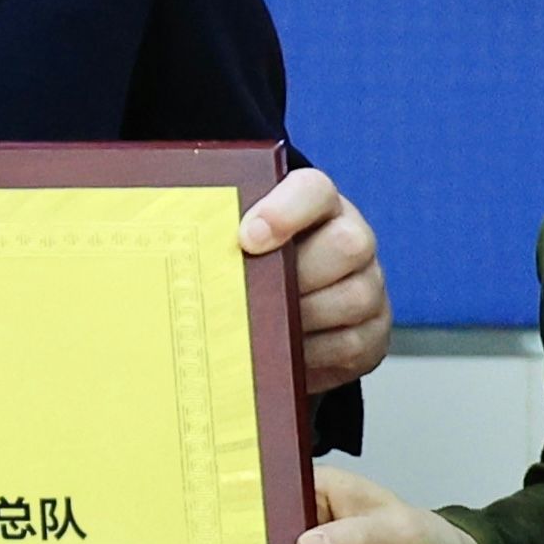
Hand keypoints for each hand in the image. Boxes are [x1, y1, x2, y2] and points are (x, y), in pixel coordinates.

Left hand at [239, 169, 390, 394]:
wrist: (288, 310)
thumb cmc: (256, 268)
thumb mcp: (240, 242)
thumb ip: (221, 232)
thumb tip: (170, 237)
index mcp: (317, 204)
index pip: (314, 190)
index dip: (284, 212)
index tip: (247, 238)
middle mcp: (353, 238)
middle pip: (347, 244)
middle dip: (298, 275)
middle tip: (255, 294)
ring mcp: (369, 285)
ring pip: (353, 298)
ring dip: (303, 318)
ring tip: (265, 325)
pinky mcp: (374, 332)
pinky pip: (352, 344)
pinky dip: (314, 353)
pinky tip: (286, 351)